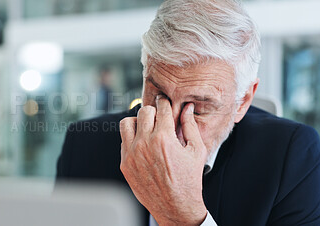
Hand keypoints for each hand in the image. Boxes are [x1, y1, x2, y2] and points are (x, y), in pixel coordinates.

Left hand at [120, 96, 208, 224]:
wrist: (175, 207)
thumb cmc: (188, 181)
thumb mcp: (196, 151)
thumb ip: (190, 126)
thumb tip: (187, 108)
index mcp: (164, 137)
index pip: (161, 107)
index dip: (165, 103)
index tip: (165, 103)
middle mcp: (145, 143)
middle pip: (144, 111)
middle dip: (153, 111)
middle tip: (158, 118)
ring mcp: (132, 154)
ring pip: (127, 123)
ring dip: (137, 122)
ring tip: (146, 128)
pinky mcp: (125, 164)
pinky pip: (123, 141)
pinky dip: (132, 139)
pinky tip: (143, 145)